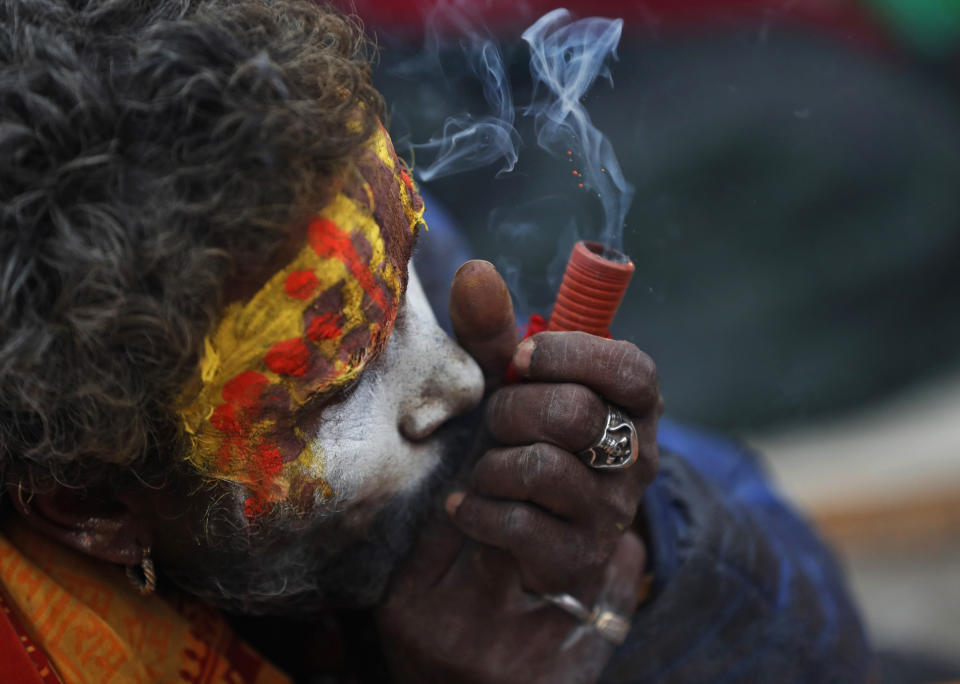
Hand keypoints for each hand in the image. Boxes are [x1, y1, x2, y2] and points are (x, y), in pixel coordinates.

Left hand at [376, 260, 660, 682]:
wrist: (511, 547)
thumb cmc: (518, 444)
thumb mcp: (506, 386)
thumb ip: (492, 333)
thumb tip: (474, 272)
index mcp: (631, 406)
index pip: (633, 370)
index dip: (572, 356)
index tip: (521, 360)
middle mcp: (633, 459)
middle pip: (578, 414)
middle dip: (513, 410)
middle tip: (494, 420)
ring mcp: (609, 514)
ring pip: (544, 468)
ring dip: (493, 463)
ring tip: (485, 469)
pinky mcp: (575, 561)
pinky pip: (518, 523)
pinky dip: (477, 509)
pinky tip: (467, 506)